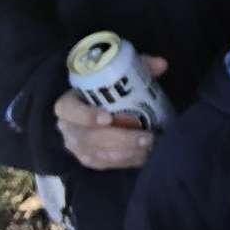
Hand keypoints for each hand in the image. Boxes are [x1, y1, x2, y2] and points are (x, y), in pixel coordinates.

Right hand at [54, 55, 166, 170]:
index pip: (69, 110)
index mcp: (68, 104)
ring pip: (98, 154)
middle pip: (88, 138)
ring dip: (126, 153)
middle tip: (146, 137)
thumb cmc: (107, 90)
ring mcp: (76, 146)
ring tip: (150, 146)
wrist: (97, 107)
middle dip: (119, 139)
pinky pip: (104, 164)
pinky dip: (125, 162)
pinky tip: (144, 156)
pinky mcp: (88, 159)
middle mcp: (68, 128)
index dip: (85, 116)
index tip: (108, 118)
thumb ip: (139, 66)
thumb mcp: (119, 74)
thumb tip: (161, 64)